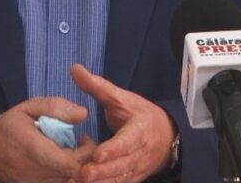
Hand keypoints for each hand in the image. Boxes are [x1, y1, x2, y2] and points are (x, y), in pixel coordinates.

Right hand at [0, 96, 96, 182]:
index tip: (84, 138)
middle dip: (85, 160)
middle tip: (82, 143)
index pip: (69, 163)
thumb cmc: (12, 125)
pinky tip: (63, 163)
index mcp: (34, 149)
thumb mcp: (30, 106)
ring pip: (68, 181)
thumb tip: (83, 114)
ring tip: (72, 152)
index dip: (85, 154)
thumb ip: (56, 107)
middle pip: (73, 174)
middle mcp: (35, 173)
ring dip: (77, 168)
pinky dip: (66, 175)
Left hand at [71, 64, 175, 182]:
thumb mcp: (121, 97)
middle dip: (102, 172)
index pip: (127, 141)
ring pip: (119, 179)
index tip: (97, 154)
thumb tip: (74, 69)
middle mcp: (140, 153)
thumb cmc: (139, 114)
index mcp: (140, 129)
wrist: (166, 135)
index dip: (113, 149)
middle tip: (82, 174)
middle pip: (121, 165)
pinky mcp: (132, 179)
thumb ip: (97, 86)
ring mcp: (137, 169)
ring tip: (78, 182)